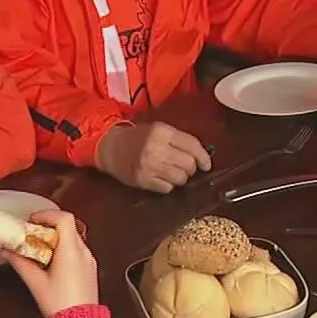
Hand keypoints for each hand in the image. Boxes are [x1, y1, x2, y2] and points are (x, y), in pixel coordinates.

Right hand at [8, 209, 98, 317]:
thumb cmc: (60, 304)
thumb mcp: (36, 282)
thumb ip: (20, 263)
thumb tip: (7, 250)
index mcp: (71, 251)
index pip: (64, 218)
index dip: (47, 214)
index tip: (32, 220)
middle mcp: (84, 252)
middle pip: (68, 227)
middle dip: (48, 227)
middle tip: (30, 234)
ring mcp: (89, 261)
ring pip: (73, 239)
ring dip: (55, 239)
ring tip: (37, 249)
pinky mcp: (90, 270)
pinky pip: (77, 251)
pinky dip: (63, 249)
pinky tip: (49, 262)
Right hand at [95, 120, 210, 193]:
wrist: (110, 147)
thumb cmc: (138, 138)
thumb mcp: (159, 129)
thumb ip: (180, 140)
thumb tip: (202, 156)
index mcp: (162, 132)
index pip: (192, 146)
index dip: (204, 157)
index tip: (206, 164)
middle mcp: (156, 148)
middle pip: (189, 164)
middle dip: (191, 168)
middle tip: (185, 167)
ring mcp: (148, 166)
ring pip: (180, 178)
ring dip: (181, 178)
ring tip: (172, 172)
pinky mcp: (142, 180)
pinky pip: (167, 188)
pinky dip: (168, 185)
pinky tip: (161, 178)